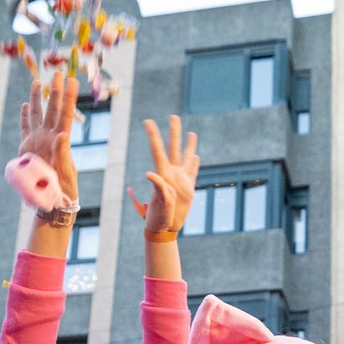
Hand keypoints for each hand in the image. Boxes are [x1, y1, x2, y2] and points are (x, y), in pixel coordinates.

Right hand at [19, 71, 78, 204]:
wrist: (51, 200)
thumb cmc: (63, 188)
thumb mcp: (66, 171)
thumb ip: (63, 153)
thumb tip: (63, 136)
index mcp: (61, 140)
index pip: (65, 114)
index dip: (68, 98)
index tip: (72, 81)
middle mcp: (49, 137)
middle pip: (52, 109)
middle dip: (55, 91)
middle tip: (57, 73)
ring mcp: (38, 141)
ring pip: (38, 115)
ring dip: (38, 99)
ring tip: (39, 83)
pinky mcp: (27, 148)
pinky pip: (26, 129)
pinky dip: (25, 117)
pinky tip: (26, 106)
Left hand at [129, 115, 199, 242]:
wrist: (167, 227)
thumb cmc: (159, 217)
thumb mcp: (159, 203)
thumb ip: (158, 188)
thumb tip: (150, 174)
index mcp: (163, 175)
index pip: (157, 150)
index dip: (153, 135)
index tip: (148, 121)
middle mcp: (171, 174)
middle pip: (173, 148)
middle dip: (173, 132)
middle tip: (173, 116)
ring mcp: (181, 180)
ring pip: (186, 157)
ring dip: (188, 145)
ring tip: (191, 133)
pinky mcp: (188, 188)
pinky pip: (193, 172)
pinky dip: (195, 163)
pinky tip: (196, 156)